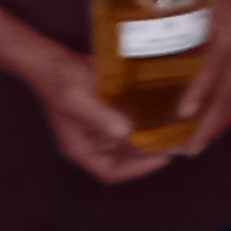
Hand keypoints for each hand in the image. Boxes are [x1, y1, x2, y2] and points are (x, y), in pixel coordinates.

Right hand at [23, 45, 171, 185]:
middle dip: (149, 153)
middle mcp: (93, 143)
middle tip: (176, 140)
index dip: (137, 169)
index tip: (161, 158)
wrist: (54, 59)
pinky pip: (130, 124)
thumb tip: (126, 134)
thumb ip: (100, 118)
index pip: (110, 171)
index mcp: (81, 147)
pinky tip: (164, 113)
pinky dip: (146, 122)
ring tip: (175, 128)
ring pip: (130, 142)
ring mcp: (101, 128)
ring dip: (150, 138)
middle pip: (125, 158)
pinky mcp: (109, 113)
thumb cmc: (61, 81)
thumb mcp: (78, 100)